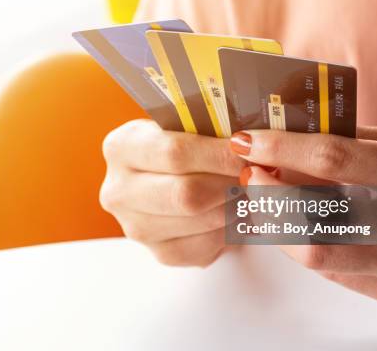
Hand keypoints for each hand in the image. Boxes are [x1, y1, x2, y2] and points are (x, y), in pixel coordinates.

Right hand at [100, 119, 245, 266]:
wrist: (171, 176)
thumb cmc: (185, 144)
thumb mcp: (187, 124)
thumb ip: (211, 129)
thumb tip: (250, 143)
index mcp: (121, 147)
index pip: (175, 153)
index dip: (219, 155)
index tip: (250, 152)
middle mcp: (119, 191)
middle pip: (186, 195)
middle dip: (230, 183)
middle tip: (257, 173)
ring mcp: (136, 227)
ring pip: (202, 221)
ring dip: (236, 205)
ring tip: (252, 188)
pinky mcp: (160, 252)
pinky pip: (207, 245)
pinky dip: (231, 228)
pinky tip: (238, 209)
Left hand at [230, 126, 376, 306]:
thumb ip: (348, 142)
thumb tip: (282, 140)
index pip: (338, 161)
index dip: (284, 150)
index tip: (248, 142)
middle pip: (317, 223)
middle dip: (268, 197)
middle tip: (251, 174)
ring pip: (315, 254)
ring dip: (277, 223)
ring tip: (266, 198)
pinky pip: (331, 269)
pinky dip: (304, 242)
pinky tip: (298, 222)